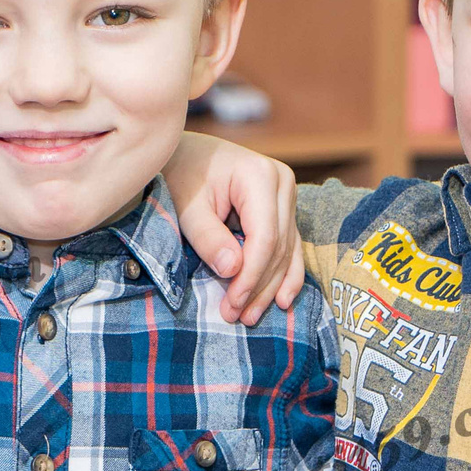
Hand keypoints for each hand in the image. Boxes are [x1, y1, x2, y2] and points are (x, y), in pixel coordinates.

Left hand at [162, 132, 302, 324]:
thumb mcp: (187, 208)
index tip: (233, 304)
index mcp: (259, 176)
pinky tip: (283, 300)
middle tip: (238, 317)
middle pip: (278, 247)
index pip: (265, 238)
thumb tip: (233, 270)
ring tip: (251, 316)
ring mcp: (286, 194)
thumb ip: (208, 238)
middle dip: (258, 286)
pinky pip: (290, 245)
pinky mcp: (283, 207)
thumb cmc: (180, 177)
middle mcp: (281, 182)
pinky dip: (285, 273)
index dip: (251, 276)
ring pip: (286, 250)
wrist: (183, 153)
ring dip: (271, 286)